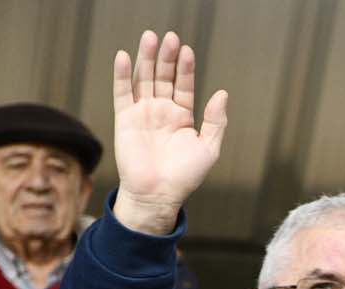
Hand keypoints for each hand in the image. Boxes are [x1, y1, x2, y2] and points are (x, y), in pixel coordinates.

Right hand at [111, 30, 228, 234]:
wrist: (158, 195)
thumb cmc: (184, 177)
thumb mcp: (208, 148)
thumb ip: (215, 121)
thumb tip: (222, 94)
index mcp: (182, 116)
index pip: (183, 85)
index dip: (185, 68)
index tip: (186, 50)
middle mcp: (162, 111)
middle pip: (163, 76)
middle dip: (166, 57)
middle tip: (170, 37)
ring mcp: (143, 113)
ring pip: (143, 79)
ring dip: (146, 58)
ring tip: (149, 38)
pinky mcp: (125, 119)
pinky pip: (123, 93)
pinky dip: (122, 75)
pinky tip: (122, 56)